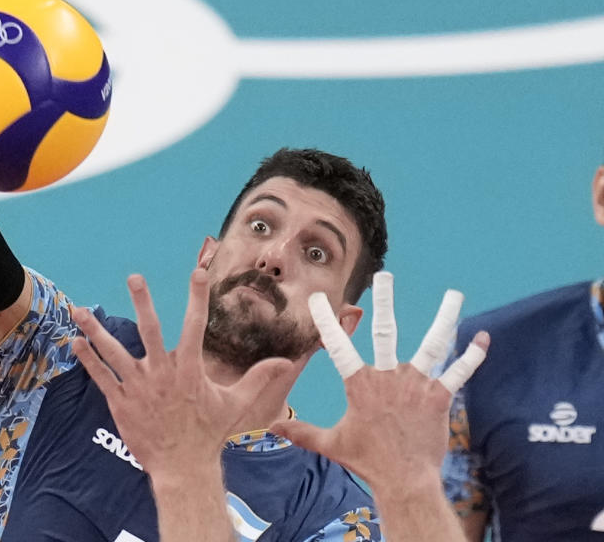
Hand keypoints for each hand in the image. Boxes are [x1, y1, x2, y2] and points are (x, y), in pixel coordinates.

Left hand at [71, 269, 294, 477]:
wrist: (183, 467)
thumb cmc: (209, 434)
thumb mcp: (236, 404)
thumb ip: (258, 378)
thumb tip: (285, 362)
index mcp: (189, 369)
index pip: (195, 325)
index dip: (197, 297)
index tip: (198, 272)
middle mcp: (162, 373)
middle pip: (149, 330)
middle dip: (142, 302)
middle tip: (134, 277)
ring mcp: (138, 387)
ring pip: (114, 352)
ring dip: (95, 330)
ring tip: (79, 310)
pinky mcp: (120, 402)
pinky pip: (100, 377)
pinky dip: (87, 359)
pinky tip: (74, 342)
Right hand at [270, 271, 488, 493]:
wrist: (404, 480)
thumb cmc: (367, 460)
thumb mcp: (330, 443)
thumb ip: (302, 432)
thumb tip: (273, 429)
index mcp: (360, 384)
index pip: (337, 346)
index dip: (326, 321)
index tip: (317, 298)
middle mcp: (388, 377)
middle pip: (386, 331)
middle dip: (384, 301)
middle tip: (384, 275)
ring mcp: (417, 384)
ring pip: (433, 343)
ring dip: (445, 317)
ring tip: (454, 294)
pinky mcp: (439, 397)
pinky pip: (459, 372)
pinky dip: (472, 355)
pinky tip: (483, 337)